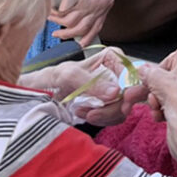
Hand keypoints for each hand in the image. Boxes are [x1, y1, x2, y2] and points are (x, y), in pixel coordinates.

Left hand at [19, 48, 148, 125]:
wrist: (43, 91)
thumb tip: (116, 92)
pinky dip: (101, 119)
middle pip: (132, 94)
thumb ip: (92, 83)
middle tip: (92, 113)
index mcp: (114, 57)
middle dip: (113, 108)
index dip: (132, 91)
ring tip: (83, 111)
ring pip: (125, 108)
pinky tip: (85, 114)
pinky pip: (116, 116)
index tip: (123, 103)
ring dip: (104, 115)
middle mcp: (119, 71)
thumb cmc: (54, 77)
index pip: (134, 75)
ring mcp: (116, 88)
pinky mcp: (111, 103)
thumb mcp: (69, 76)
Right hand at [139, 41, 176, 132]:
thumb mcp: (156, 79)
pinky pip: (173, 99)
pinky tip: (160, 114)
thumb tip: (143, 70)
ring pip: (169, 88)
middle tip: (146, 93)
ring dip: (157, 98)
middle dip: (155, 87)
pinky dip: (164, 106)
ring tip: (157, 105)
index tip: (152, 77)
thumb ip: (147, 72)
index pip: (170, 56)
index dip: (160, 68)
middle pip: (168, 74)